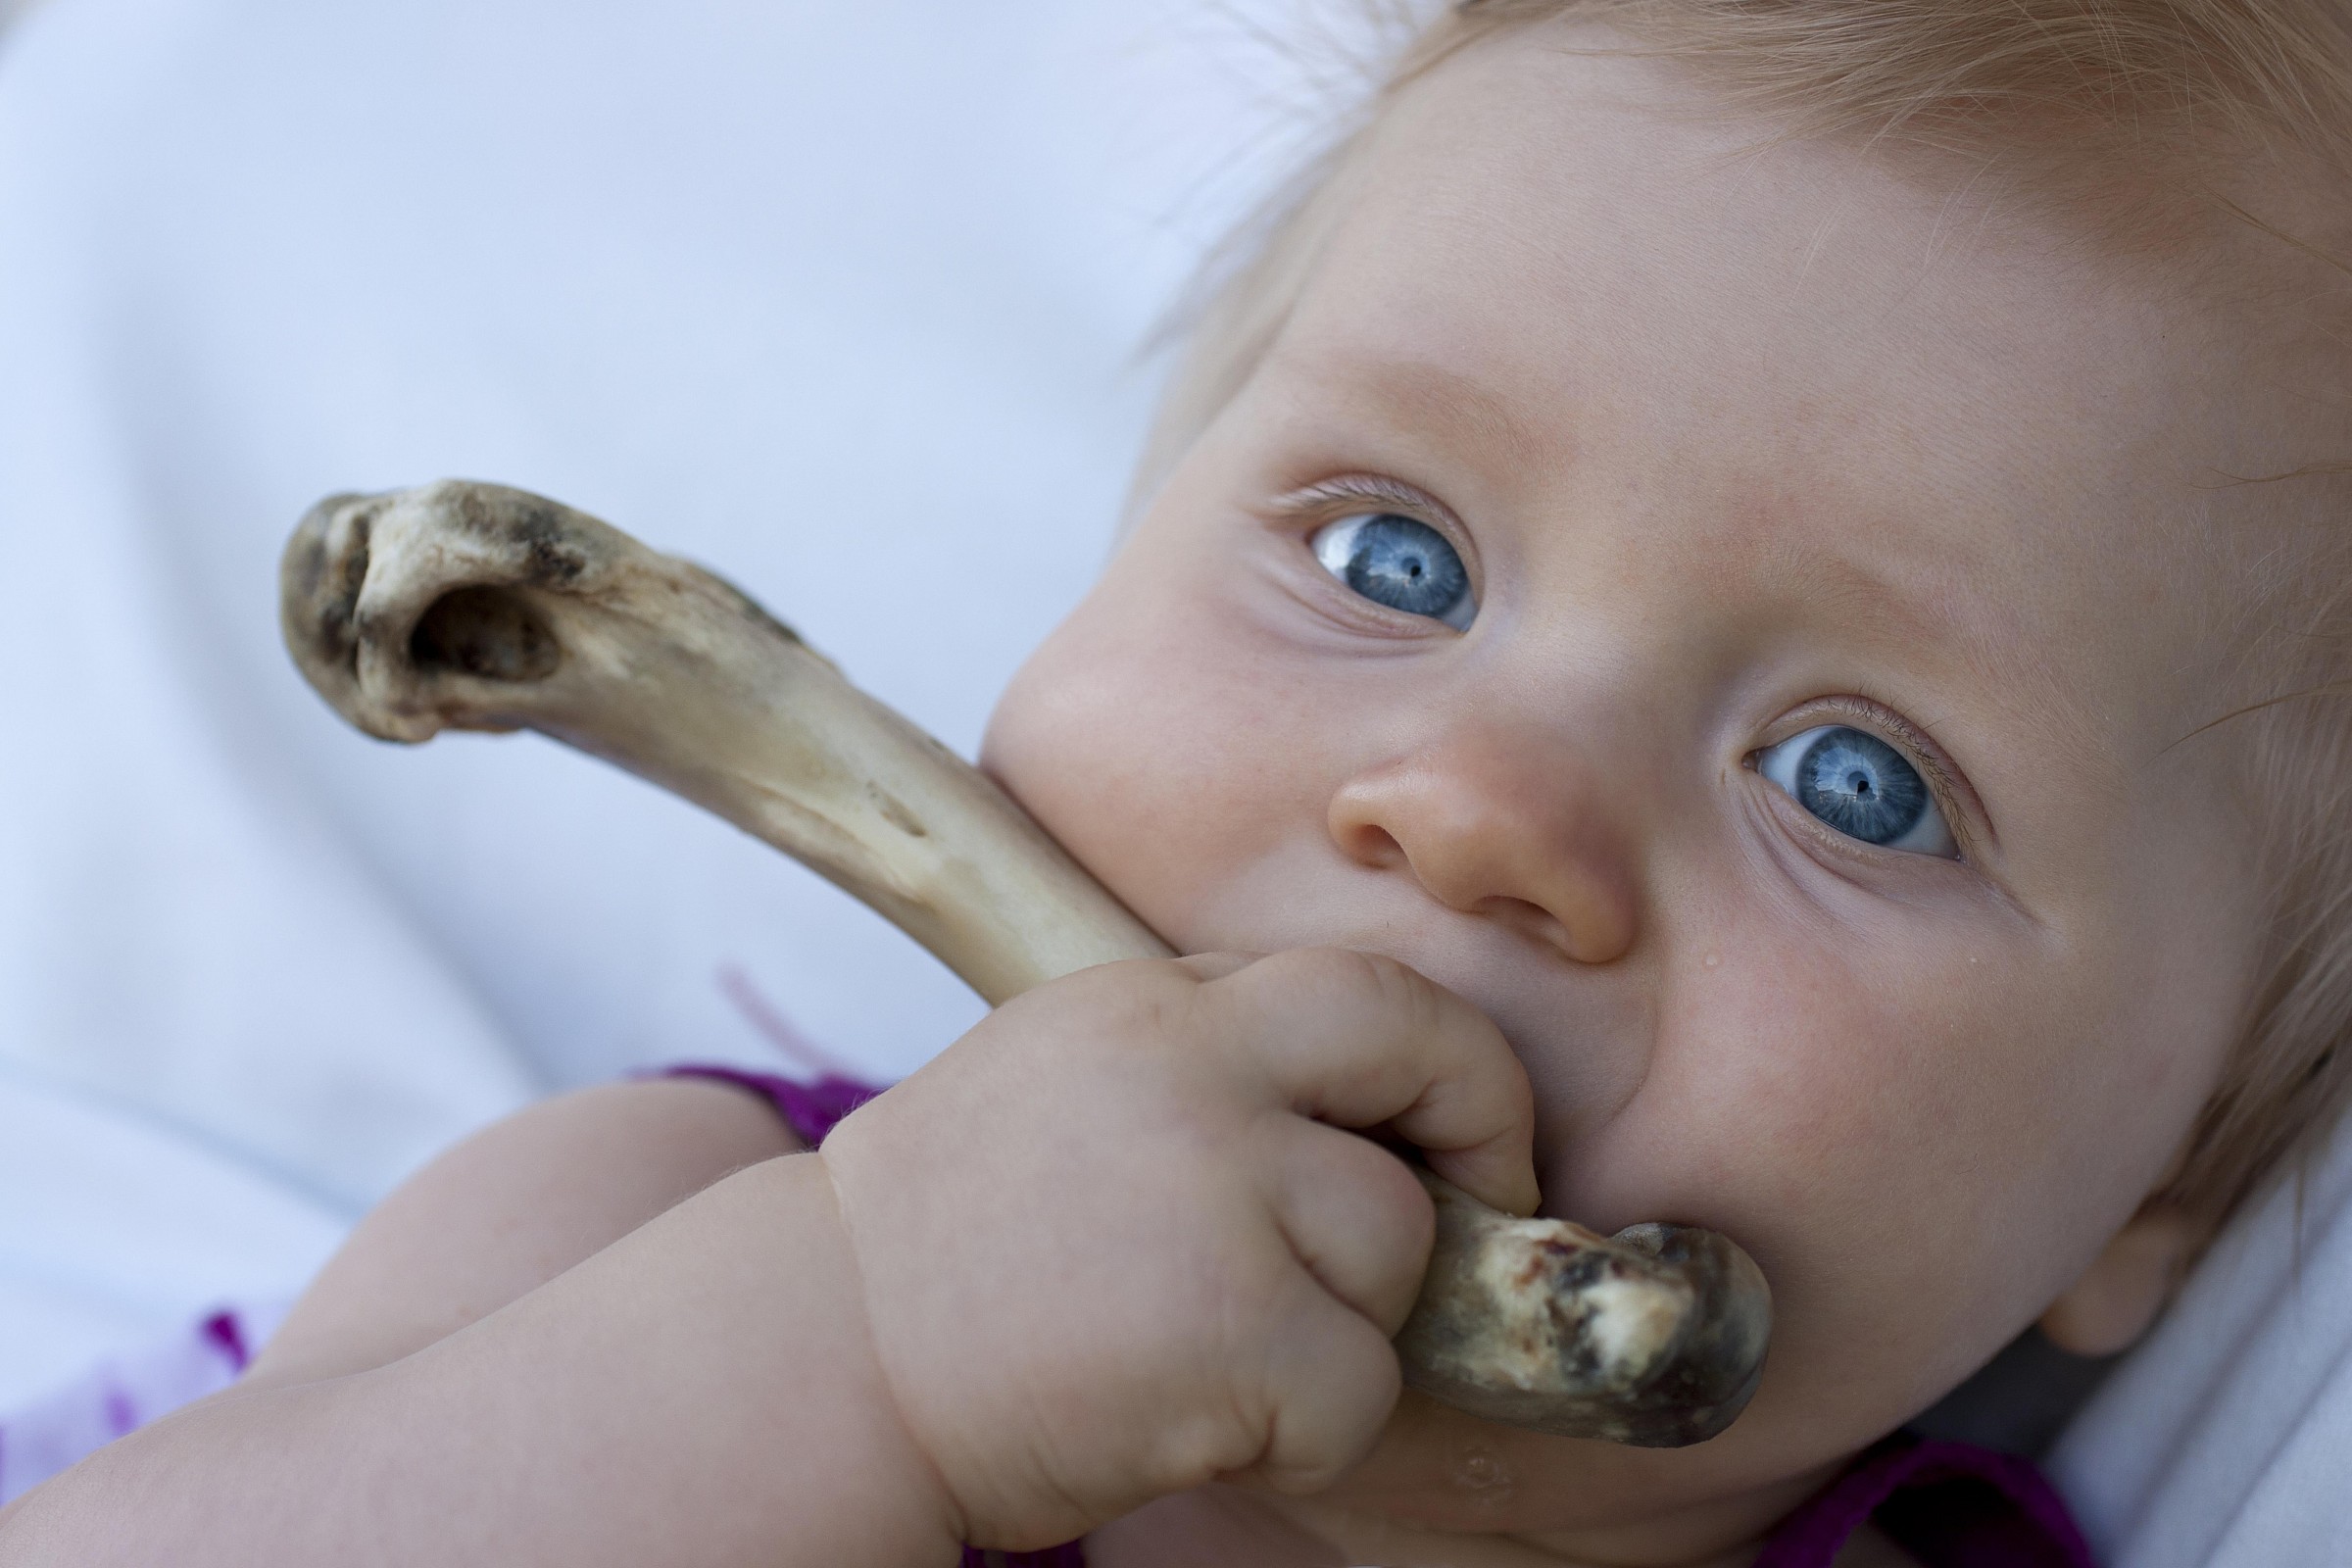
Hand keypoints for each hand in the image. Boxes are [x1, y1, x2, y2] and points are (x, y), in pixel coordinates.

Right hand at [817, 949, 1536, 1551]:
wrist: (818, 1365)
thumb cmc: (948, 1254)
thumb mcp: (1063, 1084)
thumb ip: (1204, 1067)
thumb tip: (1377, 1113)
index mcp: (1147, 1004)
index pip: (1359, 985)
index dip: (1441, 1059)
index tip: (1449, 1129)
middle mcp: (1189, 1065)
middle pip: (1425, 1056)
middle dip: (1485, 1133)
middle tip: (1480, 1211)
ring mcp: (1213, 1183)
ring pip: (1396, 1247)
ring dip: (1343, 1328)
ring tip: (1215, 1357)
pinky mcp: (1230, 1318)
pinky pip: (1358, 1384)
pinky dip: (1307, 1434)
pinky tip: (1197, 1423)